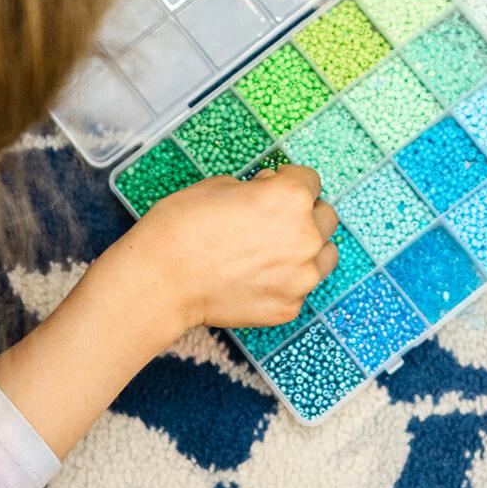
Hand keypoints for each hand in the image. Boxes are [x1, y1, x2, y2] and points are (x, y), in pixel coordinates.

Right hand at [127, 165, 337, 328]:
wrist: (161, 280)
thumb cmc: (182, 226)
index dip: (287, 180)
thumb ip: (258, 189)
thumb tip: (270, 192)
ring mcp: (301, 277)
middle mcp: (306, 237)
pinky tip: (254, 278)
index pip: (310, 180)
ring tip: (272, 251)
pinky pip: (299, 287)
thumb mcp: (220, 185)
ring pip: (324, 255)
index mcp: (291, 198)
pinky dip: (285, 281)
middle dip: (304, 213)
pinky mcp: (289, 307)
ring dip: (307, 248)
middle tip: (273, 220)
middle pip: (325, 217)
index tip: (273, 186)